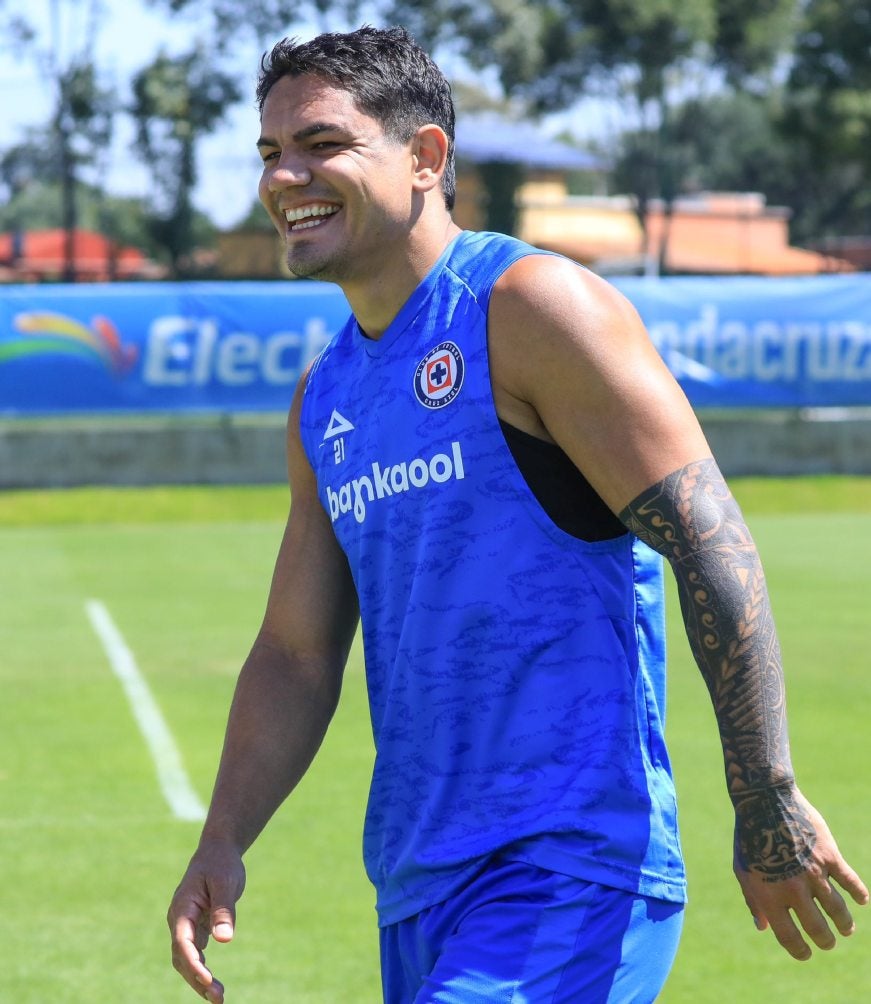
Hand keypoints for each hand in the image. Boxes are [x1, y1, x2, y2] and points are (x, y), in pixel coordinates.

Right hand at [168, 841, 246, 1001]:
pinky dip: (202, 968)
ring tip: (218, 997)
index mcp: (182, 907)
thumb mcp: (225, 882)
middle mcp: (179, 920)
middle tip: (218, 997)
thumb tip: (225, 940)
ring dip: (199, 978)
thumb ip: (224, 910)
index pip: (183, 942)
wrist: (217, 851)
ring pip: (186, 958)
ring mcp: (186, 925)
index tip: (208, 979)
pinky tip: (213, 984)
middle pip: (182, 956)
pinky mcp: (196, 927)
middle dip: (197, 978)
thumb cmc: (221, 863)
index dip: (194, 963)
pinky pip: (195, 953)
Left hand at [732, 783, 868, 959]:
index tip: (806, 953)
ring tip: (845, 929)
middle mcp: (793, 889)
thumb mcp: (742, 869)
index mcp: (768, 895)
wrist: (765, 800)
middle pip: (817, 928)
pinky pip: (850, 881)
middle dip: (824, 940)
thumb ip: (753, 899)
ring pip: (837, 910)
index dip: (799, 950)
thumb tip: (762, 927)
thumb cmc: (750, 837)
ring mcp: (813, 873)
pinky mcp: (829, 856)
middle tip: (827, 942)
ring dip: (844, 924)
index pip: (788, 936)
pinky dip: (859, 893)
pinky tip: (862, 900)